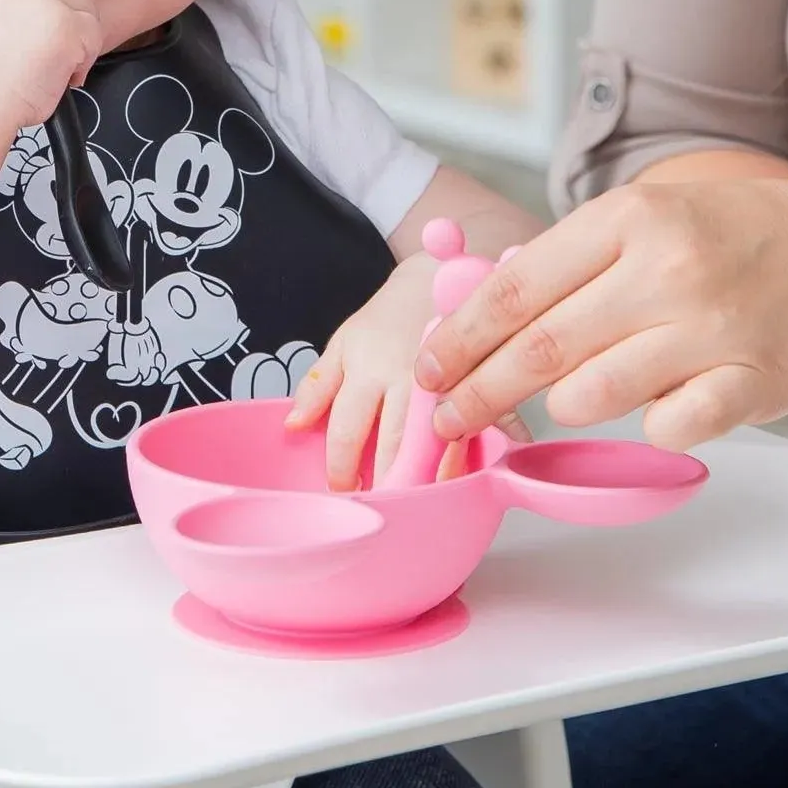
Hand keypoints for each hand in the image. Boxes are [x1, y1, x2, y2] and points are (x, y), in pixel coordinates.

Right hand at [0, 0, 101, 128]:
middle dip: (69, 16)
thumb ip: (6, 4)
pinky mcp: (66, 26)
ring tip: (55, 69)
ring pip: (85, 10)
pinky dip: (83, 62)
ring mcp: (46, 0)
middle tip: (57, 48)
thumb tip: (37, 9)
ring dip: (78, 40)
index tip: (50, 24)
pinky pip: (93, 36)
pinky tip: (61, 78)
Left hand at [285, 256, 529, 488]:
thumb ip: (319, 386)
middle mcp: (407, 376)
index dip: (340, 468)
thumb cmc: (388, 317)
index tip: (342, 491)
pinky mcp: (481, 377)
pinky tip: (489, 469)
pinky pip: (492, 416)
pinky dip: (494, 444)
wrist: (438, 274)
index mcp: (368, 368)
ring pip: (440, 439)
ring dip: (433, 477)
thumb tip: (292, 426)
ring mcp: (448, 377)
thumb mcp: (345, 343)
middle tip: (383, 512)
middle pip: (396, 442)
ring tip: (426, 504)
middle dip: (388, 483)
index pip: (347, 429)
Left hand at [414, 178, 787, 453]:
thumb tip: (481, 313)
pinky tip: (654, 404)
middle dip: (479, 390)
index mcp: (630, 217)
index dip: (461, 336)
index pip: (518, 286)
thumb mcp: (648, 215)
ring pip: (593, 393)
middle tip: (447, 419)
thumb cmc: (732, 236)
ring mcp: (714, 327)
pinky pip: (666, 426)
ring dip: (561, 406)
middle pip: (540, 346)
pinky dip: (645, 424)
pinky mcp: (753, 382)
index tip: (428, 368)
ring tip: (559, 401)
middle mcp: (669, 268)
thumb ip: (574, 259)